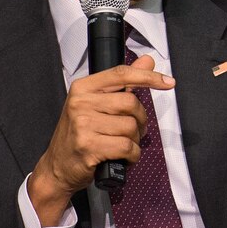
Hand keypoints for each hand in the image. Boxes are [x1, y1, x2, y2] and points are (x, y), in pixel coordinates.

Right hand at [27, 55, 174, 225]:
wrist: (58, 166)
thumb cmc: (79, 134)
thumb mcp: (96, 104)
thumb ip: (123, 82)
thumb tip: (147, 61)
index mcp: (83, 88)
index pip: (121, 74)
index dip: (148, 77)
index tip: (168, 81)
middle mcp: (81, 103)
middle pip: (130, 103)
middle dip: (140, 119)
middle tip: (133, 129)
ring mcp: (83, 125)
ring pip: (131, 127)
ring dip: (135, 140)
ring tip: (123, 144)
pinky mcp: (89, 147)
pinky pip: (127, 147)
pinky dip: (132, 155)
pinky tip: (123, 157)